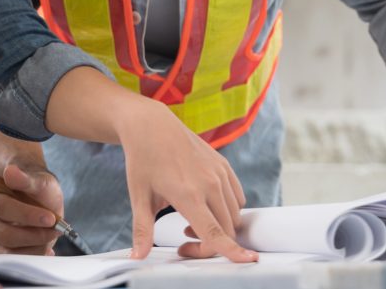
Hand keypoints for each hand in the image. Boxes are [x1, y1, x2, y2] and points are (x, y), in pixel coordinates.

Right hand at [0, 163, 62, 254]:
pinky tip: (48, 249)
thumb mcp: (38, 179)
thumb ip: (25, 179)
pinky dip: (33, 255)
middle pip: (5, 233)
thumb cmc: (36, 186)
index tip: (50, 217)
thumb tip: (10, 171)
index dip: (27, 215)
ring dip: (34, 246)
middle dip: (33, 234)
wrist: (37, 195)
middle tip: (55, 229)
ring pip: (9, 249)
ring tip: (53, 235)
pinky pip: (15, 258)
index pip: (4, 208)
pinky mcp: (2, 249)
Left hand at [117, 101, 257, 263]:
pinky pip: (237, 197)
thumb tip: (138, 256)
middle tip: (184, 239)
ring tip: (190, 219)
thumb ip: (143, 230)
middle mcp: (209, 184)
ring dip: (219, 226)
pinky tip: (205, 205)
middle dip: (210, 244)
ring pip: (233, 214)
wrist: (151, 125)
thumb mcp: (139, 197)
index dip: (231, 251)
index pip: (214, 232)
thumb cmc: (143, 160)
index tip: (247, 261)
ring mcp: (219, 172)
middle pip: (225, 229)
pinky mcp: (223, 165)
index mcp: (188, 194)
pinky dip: (227, 209)